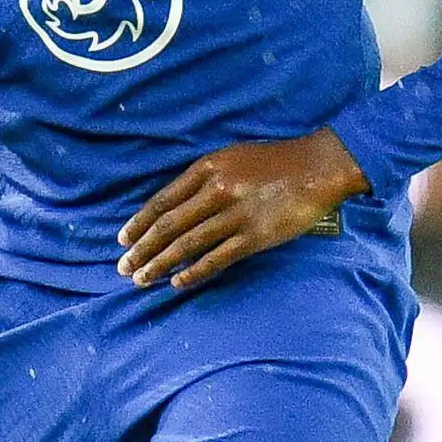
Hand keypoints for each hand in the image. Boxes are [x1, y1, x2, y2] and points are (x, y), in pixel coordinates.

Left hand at [116, 130, 370, 289]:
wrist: (318, 168)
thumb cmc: (274, 162)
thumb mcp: (232, 157)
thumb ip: (202, 178)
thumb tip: (173, 207)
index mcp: (208, 168)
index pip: (163, 201)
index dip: (139, 223)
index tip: (123, 239)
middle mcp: (217, 191)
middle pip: (169, 226)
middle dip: (142, 249)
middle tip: (123, 267)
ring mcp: (236, 215)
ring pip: (187, 245)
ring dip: (160, 265)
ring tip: (140, 280)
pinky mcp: (255, 237)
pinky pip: (217, 259)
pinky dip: (194, 273)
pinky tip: (176, 284)